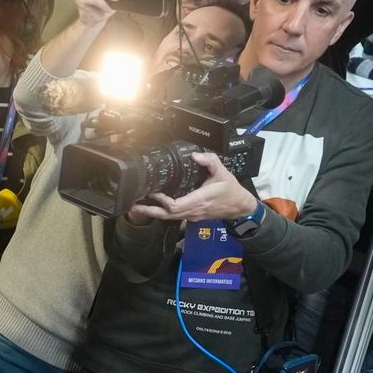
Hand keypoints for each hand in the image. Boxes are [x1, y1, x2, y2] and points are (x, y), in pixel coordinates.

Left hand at [126, 150, 257, 224]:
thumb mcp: (223, 173)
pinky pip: (173, 217)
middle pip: (166, 215)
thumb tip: (195, 155)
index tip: (152, 191)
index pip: (174, 205)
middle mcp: (193, 210)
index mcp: (199, 200)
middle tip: (133, 205)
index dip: (161, 200)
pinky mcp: (191, 216)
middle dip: (149, 210)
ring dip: (152, 213)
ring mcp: (191, 215)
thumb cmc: (231, 191)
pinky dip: (161, 213)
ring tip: (137, 207)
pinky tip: (153, 208)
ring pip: (168, 218)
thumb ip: (210, 161)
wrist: (240, 207)